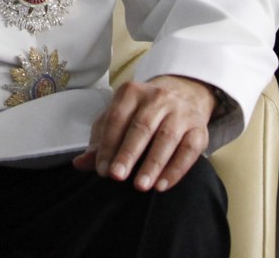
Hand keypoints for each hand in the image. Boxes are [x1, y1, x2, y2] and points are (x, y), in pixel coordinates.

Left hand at [72, 75, 215, 191]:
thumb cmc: (142, 112)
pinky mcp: (198, 129)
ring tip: (140, 186)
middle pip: (141, 127)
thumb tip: (79, 163)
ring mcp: (180, 111)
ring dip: (152, 164)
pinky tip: (162, 185)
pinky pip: (188, 150)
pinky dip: (175, 169)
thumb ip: (100, 141)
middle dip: (128, 153)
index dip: (109, 144)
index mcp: (132, 92)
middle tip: (117, 177)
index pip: (117, 118)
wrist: (183, 94)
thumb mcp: (118, 118)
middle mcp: (157, 97)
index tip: (102, 170)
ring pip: (166, 139)